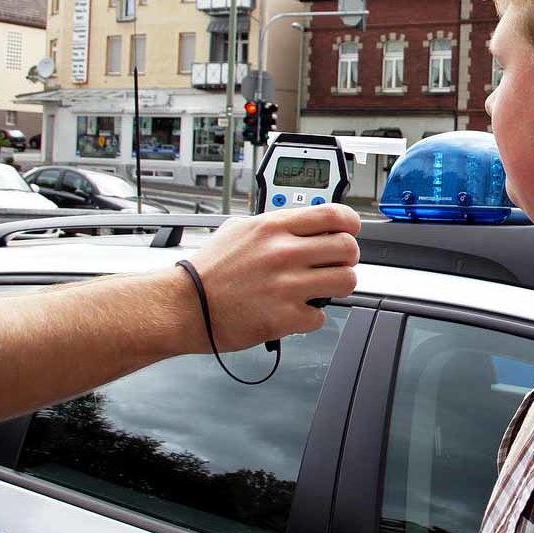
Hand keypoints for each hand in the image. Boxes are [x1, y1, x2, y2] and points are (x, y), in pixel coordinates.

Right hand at [179, 203, 360, 352]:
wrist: (182, 306)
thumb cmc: (207, 271)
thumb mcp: (238, 229)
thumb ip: (274, 224)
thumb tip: (302, 222)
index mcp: (274, 227)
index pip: (335, 215)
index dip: (351, 223)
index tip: (351, 231)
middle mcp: (283, 253)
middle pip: (348, 248)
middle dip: (347, 258)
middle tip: (335, 264)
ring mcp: (286, 286)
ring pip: (346, 281)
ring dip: (338, 286)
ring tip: (321, 289)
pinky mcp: (284, 317)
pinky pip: (321, 316)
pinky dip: (311, 317)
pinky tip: (294, 312)